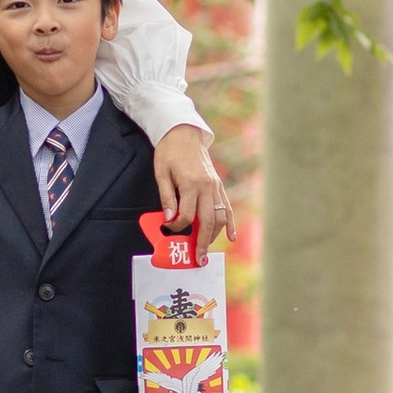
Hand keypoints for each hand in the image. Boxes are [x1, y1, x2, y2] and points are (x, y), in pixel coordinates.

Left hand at [153, 125, 232, 253]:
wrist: (184, 133)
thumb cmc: (169, 152)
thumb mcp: (161, 173)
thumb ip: (166, 197)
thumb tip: (169, 219)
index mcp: (191, 183)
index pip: (186, 215)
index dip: (177, 226)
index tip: (168, 229)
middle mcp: (207, 186)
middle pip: (207, 220)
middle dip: (202, 242)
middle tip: (198, 259)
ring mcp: (215, 186)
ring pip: (219, 216)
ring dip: (214, 235)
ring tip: (206, 250)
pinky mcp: (218, 185)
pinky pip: (227, 207)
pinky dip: (230, 223)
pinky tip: (231, 237)